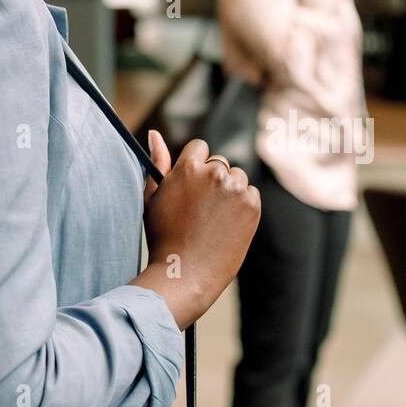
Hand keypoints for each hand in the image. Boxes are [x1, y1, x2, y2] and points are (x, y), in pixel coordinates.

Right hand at [133, 135, 260, 329]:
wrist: (185, 273)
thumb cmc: (163, 236)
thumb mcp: (153, 197)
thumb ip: (158, 162)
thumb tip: (154, 132)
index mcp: (188, 167)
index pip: (200, 147)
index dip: (195, 167)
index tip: (192, 187)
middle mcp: (214, 173)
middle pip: (219, 163)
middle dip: (212, 179)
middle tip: (201, 209)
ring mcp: (235, 189)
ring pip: (237, 177)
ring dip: (229, 191)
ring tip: (213, 218)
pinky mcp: (252, 205)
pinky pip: (251, 193)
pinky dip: (242, 204)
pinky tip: (226, 224)